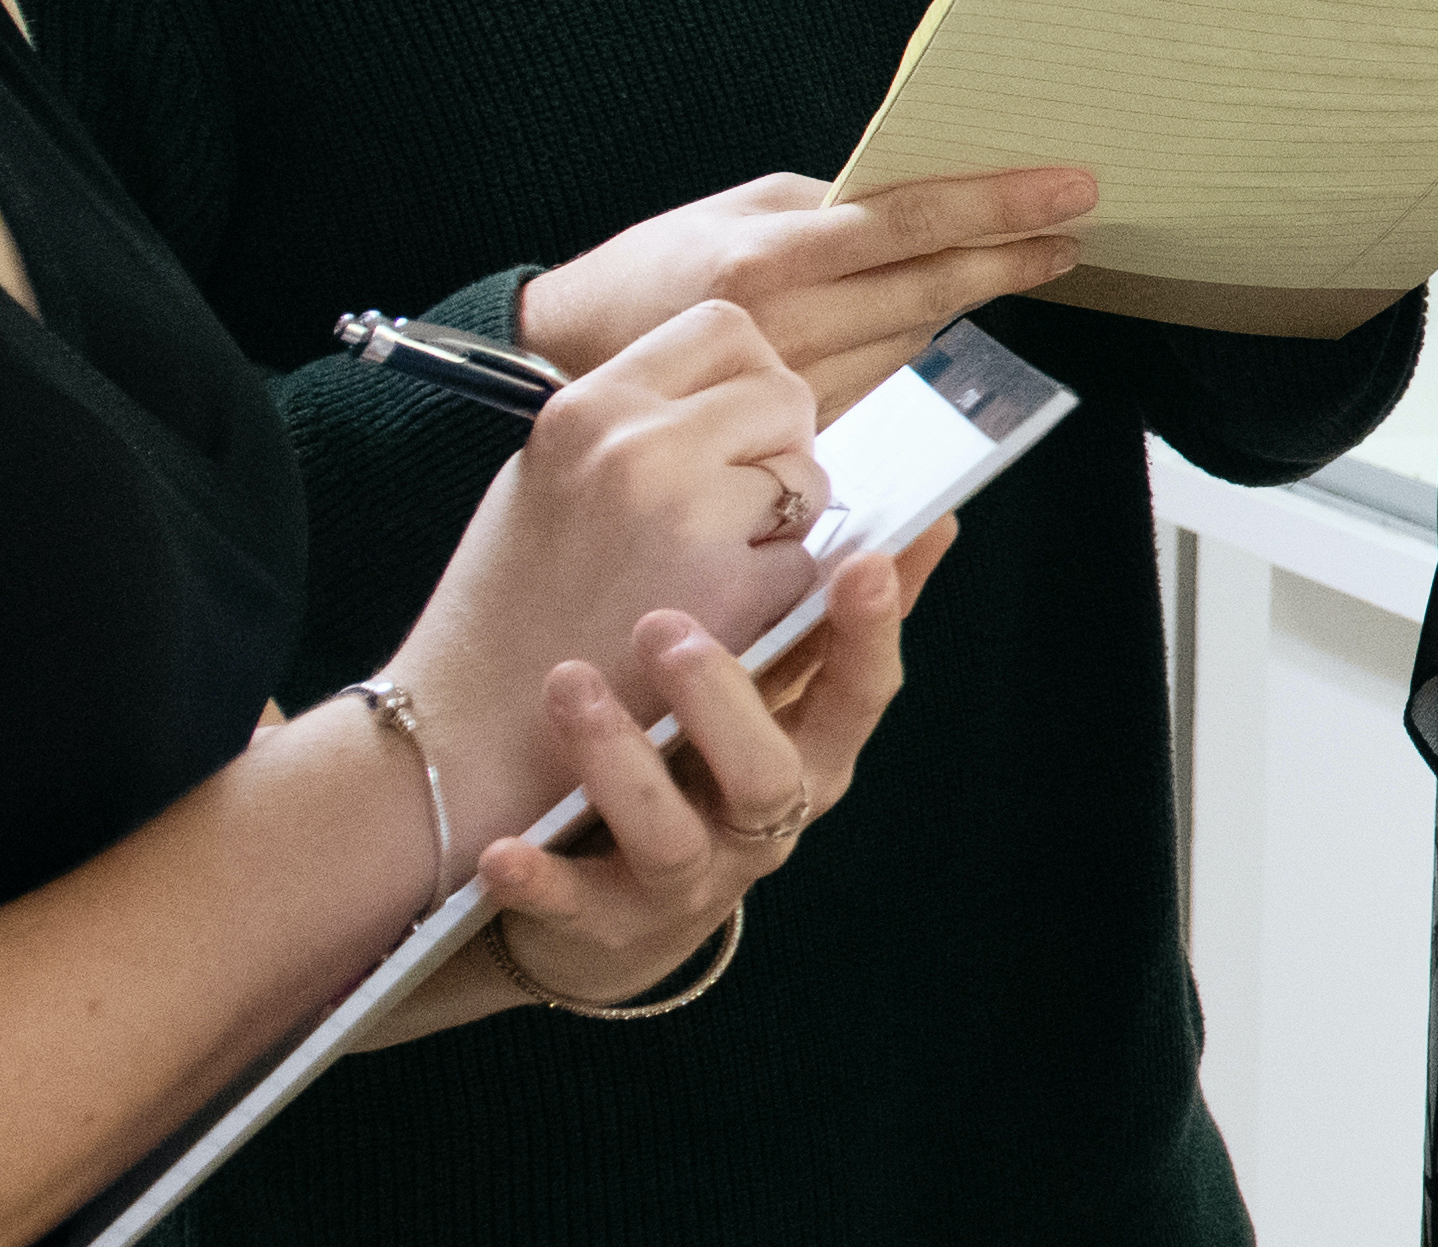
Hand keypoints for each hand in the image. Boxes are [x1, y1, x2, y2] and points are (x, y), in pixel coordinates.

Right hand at [387, 299, 829, 841]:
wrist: (466, 726)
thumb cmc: (510, 602)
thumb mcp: (552, 475)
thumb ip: (641, 423)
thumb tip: (745, 394)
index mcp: (590, 404)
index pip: (725, 326)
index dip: (749, 375)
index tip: (736, 425)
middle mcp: (639, 445)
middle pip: (786, 395)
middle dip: (780, 448)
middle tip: (735, 507)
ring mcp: (689, 518)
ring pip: (808, 480)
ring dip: (784, 524)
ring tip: (707, 567)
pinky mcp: (729, 595)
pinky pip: (806, 566)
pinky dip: (777, 596)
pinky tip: (710, 622)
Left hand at [480, 519, 949, 1006]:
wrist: (631, 905)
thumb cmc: (710, 763)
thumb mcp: (782, 694)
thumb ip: (841, 614)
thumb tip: (935, 516)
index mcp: (811, 753)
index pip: (861, 696)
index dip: (869, 634)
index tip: (858, 562)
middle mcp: (764, 821)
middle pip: (767, 775)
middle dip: (722, 703)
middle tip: (665, 626)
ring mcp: (691, 877)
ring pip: (670, 836)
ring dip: (619, 764)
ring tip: (568, 683)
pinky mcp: (611, 921)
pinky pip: (576, 907)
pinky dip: (541, 881)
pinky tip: (502, 850)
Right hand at [520, 167, 1094, 407]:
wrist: (566, 365)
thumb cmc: (649, 272)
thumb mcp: (729, 210)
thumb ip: (824, 202)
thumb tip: (915, 195)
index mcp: (765, 258)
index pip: (906, 223)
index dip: (997, 207)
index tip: (1067, 188)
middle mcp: (783, 329)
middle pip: (929, 288)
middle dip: (1010, 257)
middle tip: (1071, 231)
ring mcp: (793, 389)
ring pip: (914, 336)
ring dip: (962, 297)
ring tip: (1011, 257)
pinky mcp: (797, 432)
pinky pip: (883, 376)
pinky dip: (909, 338)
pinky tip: (924, 309)